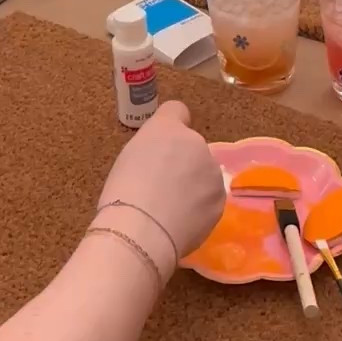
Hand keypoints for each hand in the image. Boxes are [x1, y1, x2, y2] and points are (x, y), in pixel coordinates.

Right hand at [96, 102, 225, 267]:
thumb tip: (159, 163)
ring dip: (195, 185)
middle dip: (183, 163)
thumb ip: (150, 152)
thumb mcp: (127, 161)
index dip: (171, 128)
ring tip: (173, 211)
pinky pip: (210, 199)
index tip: (162, 147)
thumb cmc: (121, 194)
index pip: (176, 110)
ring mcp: (211, 170)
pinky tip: (182, 223)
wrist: (141, 230)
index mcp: (164, 128)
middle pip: (192, 147)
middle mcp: (194, 141)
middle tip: (163, 188)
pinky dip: (200, 208)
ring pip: (204, 174)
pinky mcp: (220, 199)